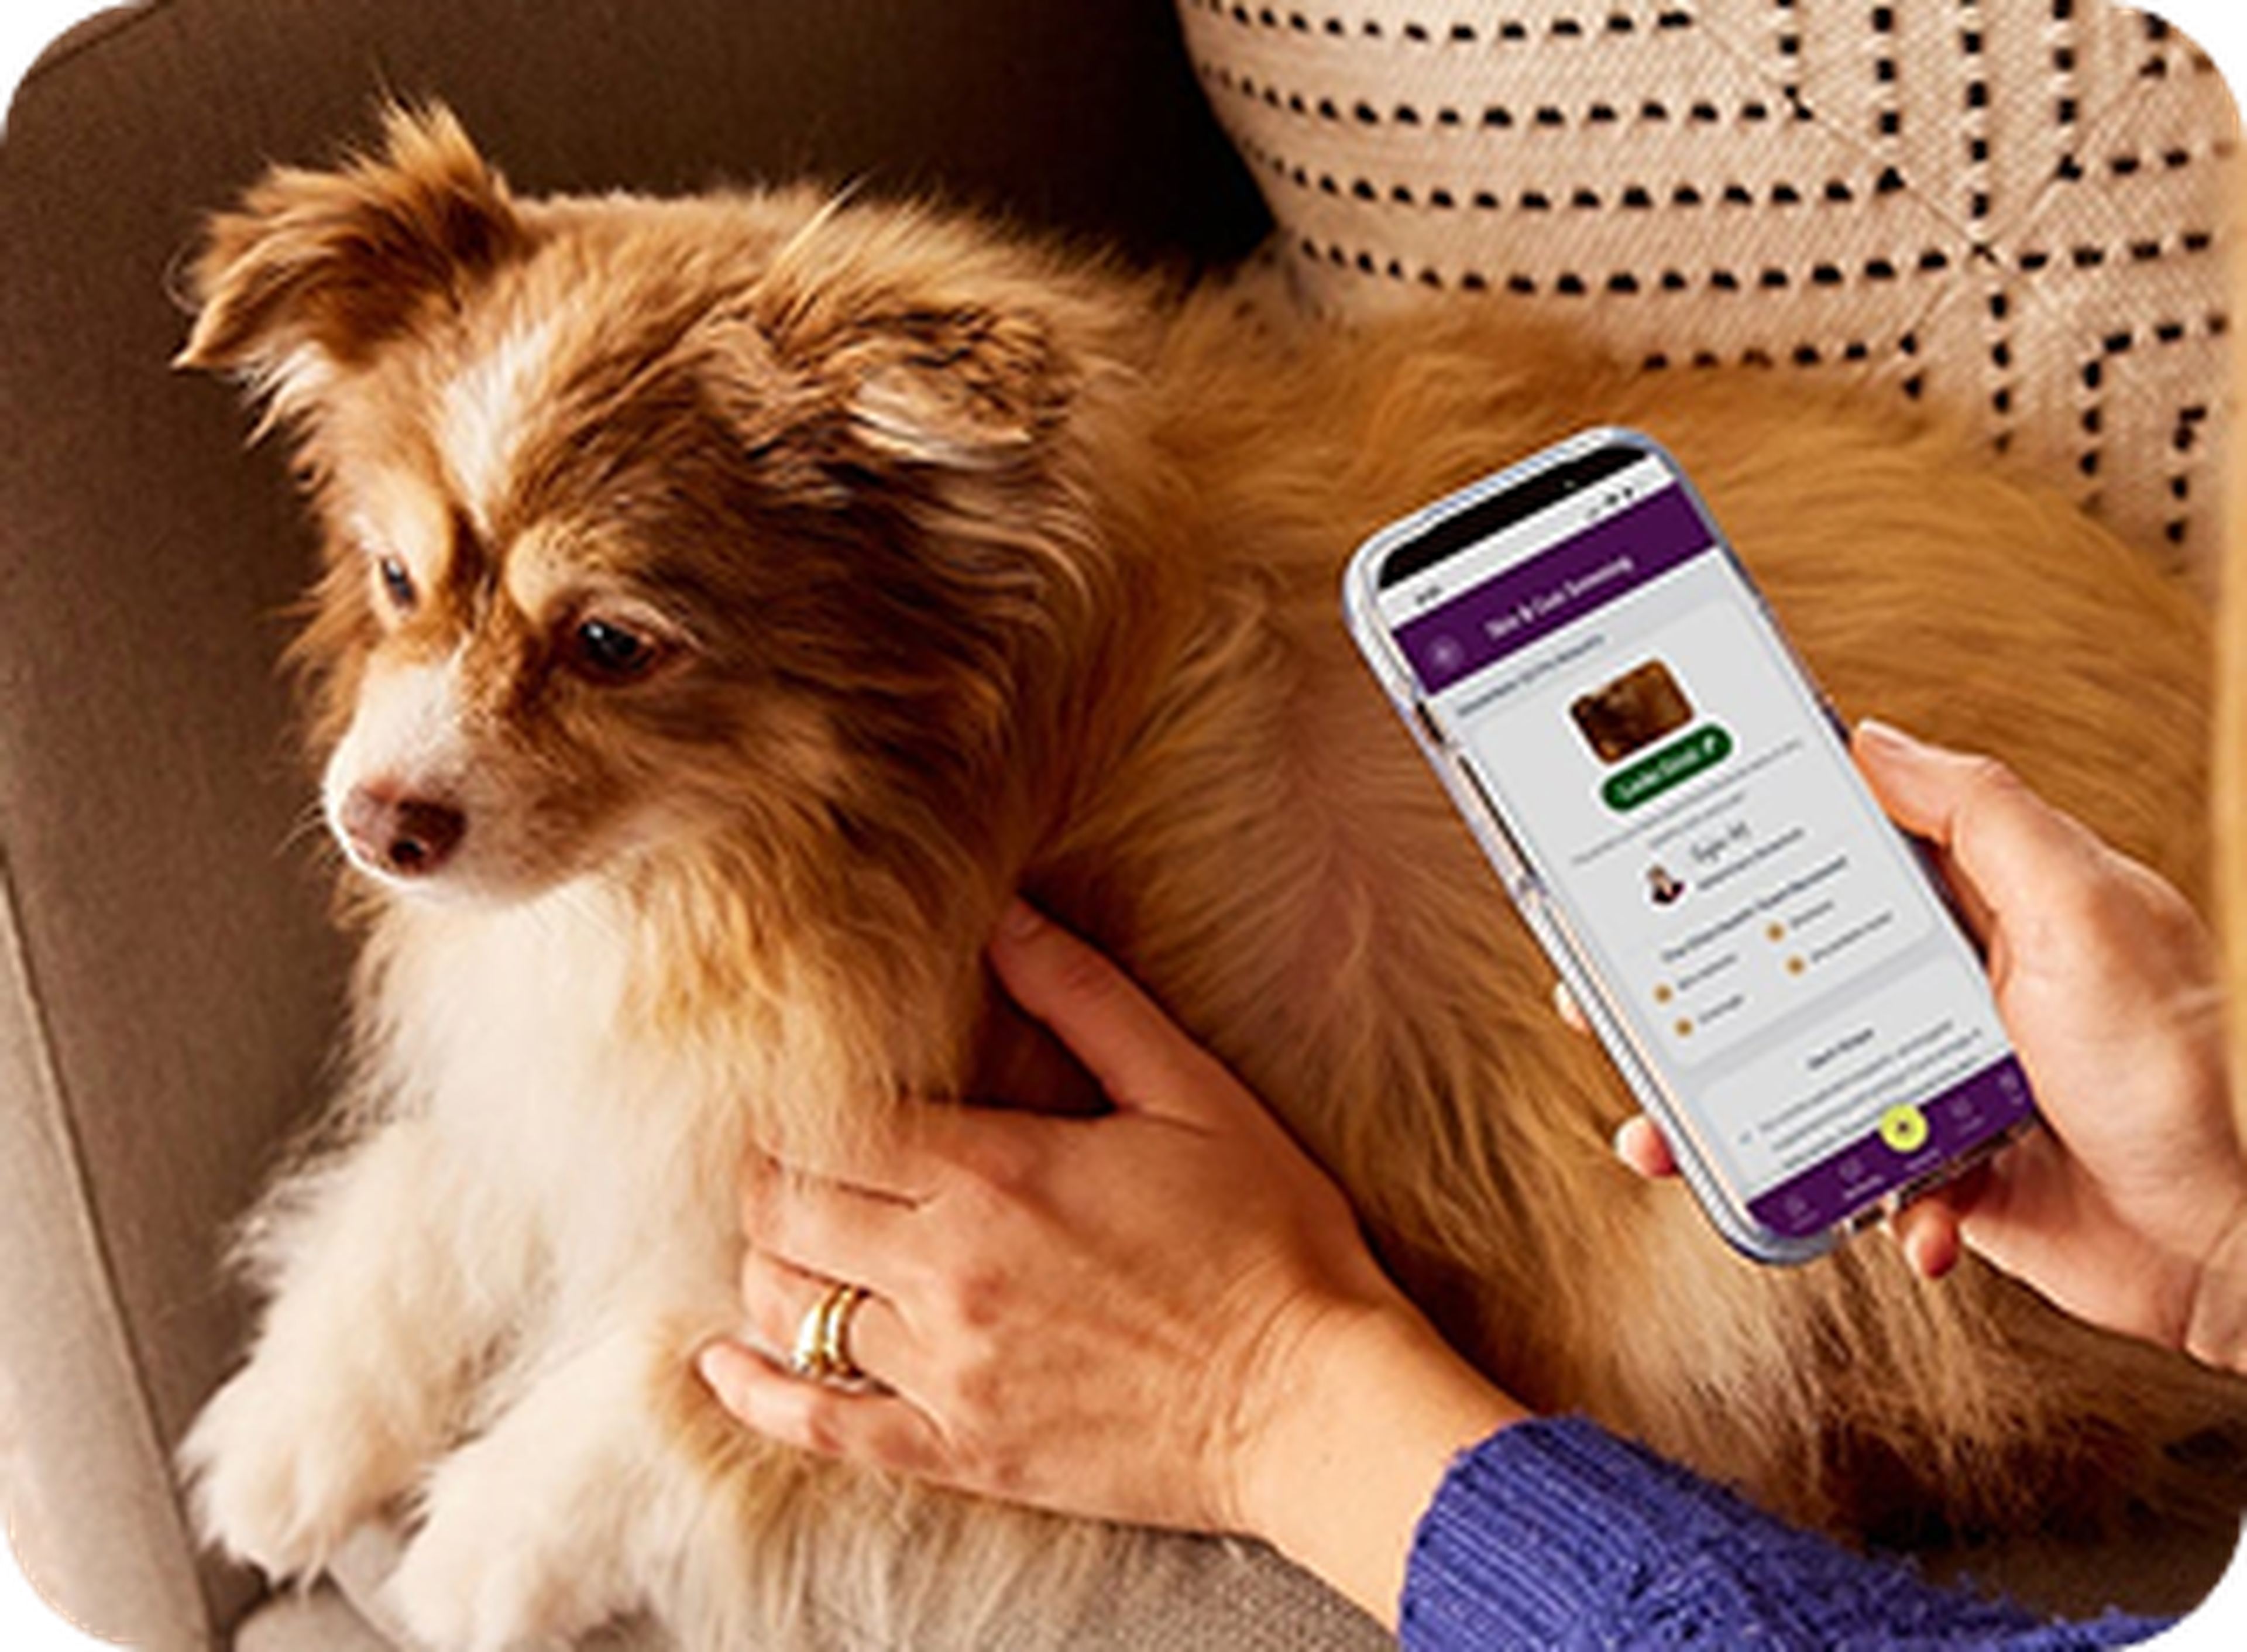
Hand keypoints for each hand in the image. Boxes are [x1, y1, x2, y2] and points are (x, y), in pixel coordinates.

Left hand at [696, 901, 1521, 1622]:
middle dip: (764, 1174)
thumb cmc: (1270, 1241)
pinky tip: (722, 1365)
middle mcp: (948, 1275)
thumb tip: (1006, 920)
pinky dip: (757, 1394)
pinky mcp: (962, 1453)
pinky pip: (822, 1429)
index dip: (791, 1101)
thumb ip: (1085, 1000)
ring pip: (791, 1311)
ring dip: (766, 1265)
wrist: (1314, 1404)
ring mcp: (947, 1372)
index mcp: (996, 1176)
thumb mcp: (1189, 1092)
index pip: (833, 1125)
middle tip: (772, 1153)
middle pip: (789, 1212)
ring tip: (776, 1235)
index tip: (782, 1082)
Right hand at [1611, 721, 2246, 1370]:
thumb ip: (1982, 816)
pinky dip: (1861, 1208)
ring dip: (1733, 1119)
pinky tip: (1898, 1219)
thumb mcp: (2085, 910)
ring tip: (1671, 1138)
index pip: (1842, 856)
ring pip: (1799, 1085)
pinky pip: (1865, 1184)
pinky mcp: (1950, 1175)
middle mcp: (1954, 989)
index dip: (1747, 855)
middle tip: (1620, 1009)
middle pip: (1791, 977)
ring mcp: (1944, 1084)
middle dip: (1699, 1000)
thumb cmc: (2191, 1063)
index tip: (1663, 859)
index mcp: (1981, 907)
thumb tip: (1875, 738)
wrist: (2243, 1235)